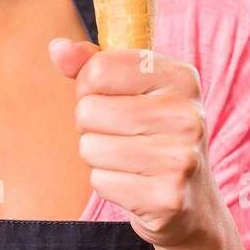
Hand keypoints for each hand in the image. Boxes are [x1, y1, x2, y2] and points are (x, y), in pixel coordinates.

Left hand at [48, 38, 221, 249]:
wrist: (193, 201)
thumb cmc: (152, 133)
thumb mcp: (132, 90)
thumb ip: (92, 64)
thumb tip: (57, 48)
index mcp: (181, 77)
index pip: (99, 69)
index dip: (89, 86)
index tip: (111, 98)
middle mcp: (186, 115)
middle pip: (88, 110)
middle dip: (91, 125)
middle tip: (121, 135)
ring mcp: (180, 159)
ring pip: (89, 147)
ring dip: (98, 156)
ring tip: (128, 159)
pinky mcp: (167, 197)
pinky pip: (100, 181)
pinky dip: (108, 183)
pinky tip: (135, 183)